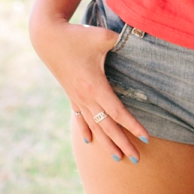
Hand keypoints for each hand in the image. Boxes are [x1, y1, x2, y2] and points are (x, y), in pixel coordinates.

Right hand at [28, 13, 149, 163]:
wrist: (47, 37)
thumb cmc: (77, 35)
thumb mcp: (103, 36)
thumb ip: (124, 40)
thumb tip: (144, 37)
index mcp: (95, 86)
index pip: (117, 112)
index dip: (133, 126)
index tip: (146, 137)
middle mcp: (85, 97)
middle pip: (107, 126)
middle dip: (122, 143)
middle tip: (137, 158)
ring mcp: (76, 97)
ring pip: (94, 126)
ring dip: (106, 142)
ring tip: (118, 157)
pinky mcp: (70, 94)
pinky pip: (79, 117)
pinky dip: (85, 130)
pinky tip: (89, 142)